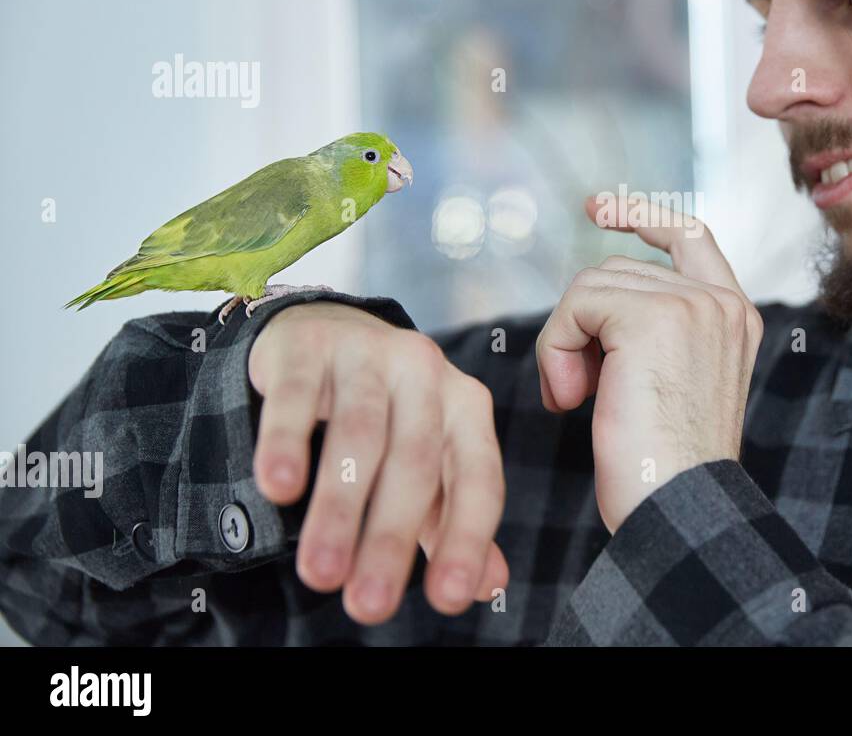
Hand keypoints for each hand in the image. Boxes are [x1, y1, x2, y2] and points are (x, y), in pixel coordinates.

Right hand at [248, 302, 507, 624]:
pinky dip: (287, 442)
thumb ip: (451, 521)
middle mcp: (427, 374)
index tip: (448, 600)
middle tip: (367, 606)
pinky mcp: (309, 345)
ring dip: (340, 509)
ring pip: (359, 434)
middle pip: (415, 463)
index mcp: (466, 408)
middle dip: (390, 540)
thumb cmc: (388, 415)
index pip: (477, 479)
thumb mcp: (428, 463)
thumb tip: (487, 586)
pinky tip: (278, 487)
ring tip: (320, 573)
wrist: (326, 331)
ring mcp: (369, 353)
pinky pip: (297, 396)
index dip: (466, 540)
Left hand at [536, 196, 762, 531]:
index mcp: (735, 318)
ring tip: (572, 399)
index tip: (597, 208)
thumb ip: (653, 332)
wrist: (679, 509)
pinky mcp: (654, 316)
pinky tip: (570, 398)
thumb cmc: (665, 468)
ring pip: (591, 287)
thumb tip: (593, 306)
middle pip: (617, 271)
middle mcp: (721, 303)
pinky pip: (576, 305)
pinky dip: (556, 349)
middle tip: (571, 389)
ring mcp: (692, 304)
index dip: (641, 213)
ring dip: (564, 343)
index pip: (689, 235)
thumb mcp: (671, 384)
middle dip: (579, 324)